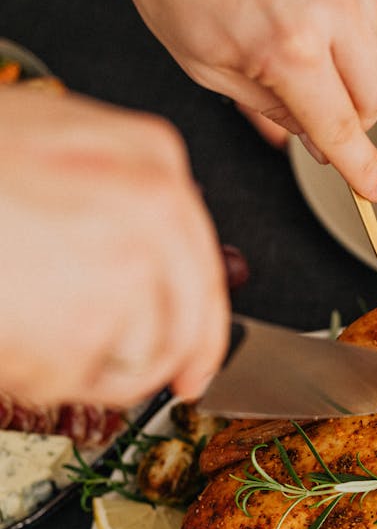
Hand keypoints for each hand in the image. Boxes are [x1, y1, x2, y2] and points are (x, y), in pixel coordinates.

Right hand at [0, 88, 229, 407]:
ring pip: (141, 358)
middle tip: (171, 387)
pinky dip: (43, 376)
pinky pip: (80, 382)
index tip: (198, 359)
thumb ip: (111, 188)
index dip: (205, 323)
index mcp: (151, 159)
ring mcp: (124, 273)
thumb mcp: (47, 141)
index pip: (203, 262)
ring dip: (92, 366)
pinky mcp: (84, 329)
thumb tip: (149, 257)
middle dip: (171, 363)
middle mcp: (154, 212)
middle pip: (189, 321)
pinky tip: (12, 335)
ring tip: (30, 331)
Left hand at [113, 0, 376, 201]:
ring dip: (348, 64)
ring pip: (376, 48)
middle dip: (354, 115)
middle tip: (319, 109)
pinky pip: (365, 1)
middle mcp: (328, 5)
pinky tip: (301, 2)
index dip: (362, 167)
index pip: (341, 127)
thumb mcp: (207, 66)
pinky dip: (342, 18)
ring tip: (296, 41)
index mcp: (287, 47)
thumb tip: (314, 142)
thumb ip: (270, 110)